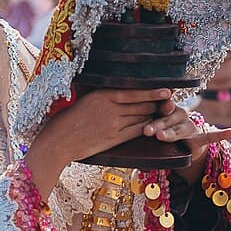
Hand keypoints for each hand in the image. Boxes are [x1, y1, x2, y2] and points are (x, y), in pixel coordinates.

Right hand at [24, 88, 171, 196]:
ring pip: (142, 116)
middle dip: (158, 103)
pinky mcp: (114, 138)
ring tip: (167, 113)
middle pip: (142, 103)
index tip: (167, 89)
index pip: (135, 91)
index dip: (153, 91)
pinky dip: (148, 128)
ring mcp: (113, 122)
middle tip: (171, 102)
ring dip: (155, 115)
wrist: (59, 141)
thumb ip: (101, 96)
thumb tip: (115, 92)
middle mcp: (110, 106)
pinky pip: (137, 130)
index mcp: (102, 94)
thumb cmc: (67, 120)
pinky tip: (155, 127)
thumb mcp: (84, 100)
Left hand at [144, 99, 230, 150]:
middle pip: (167, 119)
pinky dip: (220, 134)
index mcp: (164, 110)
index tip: (145, 115)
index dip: (152, 111)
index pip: (158, 108)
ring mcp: (190, 126)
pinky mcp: (201, 138)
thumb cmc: (163, 134)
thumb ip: (145, 136)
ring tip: (161, 136)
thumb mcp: (153, 133)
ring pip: (181, 128)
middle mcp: (179, 115)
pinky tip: (230, 132)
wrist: (184, 143)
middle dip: (157, 125)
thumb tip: (131, 155)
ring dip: (172, 133)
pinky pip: (211, 136)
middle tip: (147, 132)